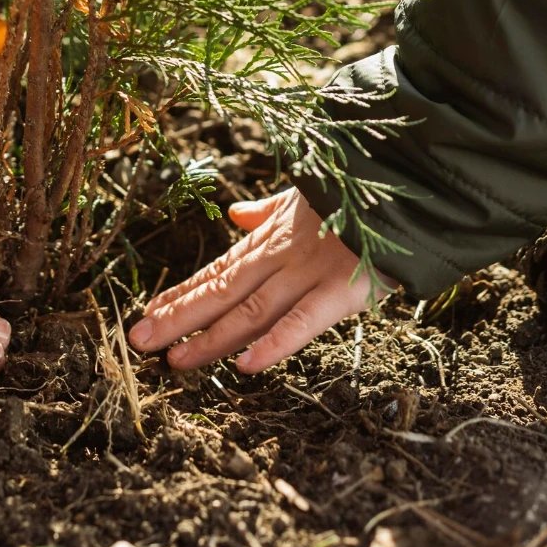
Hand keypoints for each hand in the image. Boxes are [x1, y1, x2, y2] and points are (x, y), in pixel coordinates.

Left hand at [127, 189, 394, 373]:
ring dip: (209, 338)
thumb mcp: (306, 197)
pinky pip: (304, 320)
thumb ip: (269, 211)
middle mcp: (281, 256)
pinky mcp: (344, 289)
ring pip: (249, 310)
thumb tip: (237, 214)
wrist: (409, 179)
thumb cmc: (360, 193)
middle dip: (177, 318)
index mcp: (272, 238)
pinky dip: (274, 344)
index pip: (217, 272)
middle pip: (221, 292)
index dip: (182, 295)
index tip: (147, 314)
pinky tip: (244, 366)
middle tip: (137, 342)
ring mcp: (309, 273)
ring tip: (173, 359)